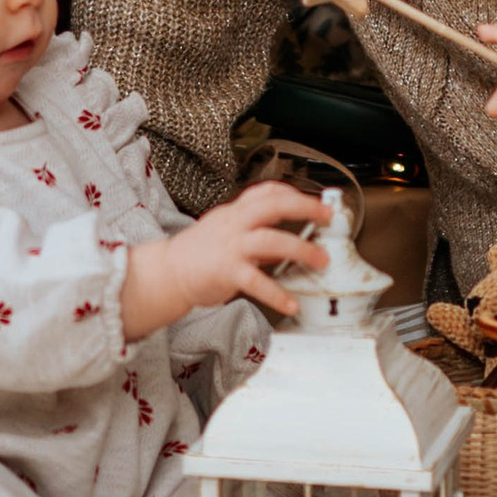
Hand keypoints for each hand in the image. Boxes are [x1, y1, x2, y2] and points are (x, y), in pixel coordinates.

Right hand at [122, 179, 320, 337]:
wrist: (168, 273)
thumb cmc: (198, 253)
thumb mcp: (226, 232)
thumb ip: (255, 233)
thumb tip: (287, 241)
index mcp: (235, 213)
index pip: (266, 192)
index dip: (293, 193)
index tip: (315, 200)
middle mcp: (235, 224)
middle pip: (274, 205)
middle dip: (305, 207)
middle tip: (328, 216)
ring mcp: (231, 246)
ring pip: (272, 239)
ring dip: (302, 249)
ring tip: (321, 260)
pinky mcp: (227, 272)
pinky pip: (257, 282)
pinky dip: (277, 295)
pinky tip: (291, 305)